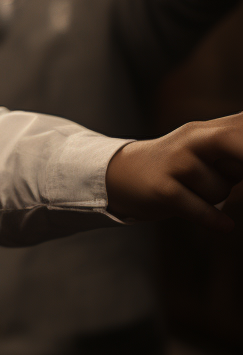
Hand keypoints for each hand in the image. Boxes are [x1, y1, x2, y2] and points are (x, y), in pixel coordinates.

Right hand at [105, 113, 242, 230]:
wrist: (122, 174)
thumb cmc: (184, 166)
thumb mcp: (214, 153)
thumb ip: (240, 154)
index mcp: (212, 129)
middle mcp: (194, 139)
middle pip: (232, 140)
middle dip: (240, 157)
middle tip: (237, 171)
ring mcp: (176, 162)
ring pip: (219, 188)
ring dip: (216, 197)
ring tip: (198, 191)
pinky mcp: (161, 188)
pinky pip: (198, 208)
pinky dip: (213, 219)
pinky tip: (224, 225)